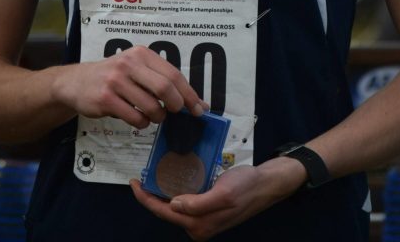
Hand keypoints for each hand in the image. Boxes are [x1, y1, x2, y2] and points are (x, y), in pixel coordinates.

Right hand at [54, 46, 206, 128]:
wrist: (76, 82)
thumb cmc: (113, 77)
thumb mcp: (134, 68)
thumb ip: (158, 79)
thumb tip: (192, 101)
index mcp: (141, 54)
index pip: (173, 74)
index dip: (189, 93)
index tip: (200, 109)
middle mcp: (129, 63)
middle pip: (165, 87)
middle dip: (177, 105)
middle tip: (176, 113)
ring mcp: (116, 80)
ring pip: (151, 106)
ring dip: (158, 117)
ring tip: (154, 116)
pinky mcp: (106, 98)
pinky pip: (135, 117)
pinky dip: (142, 123)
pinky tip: (138, 119)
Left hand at [130, 158, 305, 239]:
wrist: (266, 185)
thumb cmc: (247, 187)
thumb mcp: (224, 193)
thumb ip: (199, 204)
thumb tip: (173, 206)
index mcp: (199, 225)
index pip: (164, 213)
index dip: (145, 199)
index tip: (134, 183)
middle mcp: (198, 226)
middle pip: (166, 211)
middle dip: (151, 195)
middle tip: (140, 176)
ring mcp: (202, 219)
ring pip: (175, 206)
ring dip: (163, 191)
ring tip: (152, 174)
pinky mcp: (207, 210)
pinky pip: (185, 201)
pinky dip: (176, 189)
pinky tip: (172, 176)